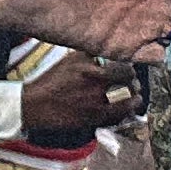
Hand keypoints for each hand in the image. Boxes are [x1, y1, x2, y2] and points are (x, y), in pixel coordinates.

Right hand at [18, 53, 139, 136]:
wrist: (33, 105)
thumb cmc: (49, 82)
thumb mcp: (67, 61)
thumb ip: (88, 56)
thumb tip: (104, 51)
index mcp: (89, 67)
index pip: (122, 66)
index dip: (129, 69)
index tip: (129, 70)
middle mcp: (94, 82)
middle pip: (127, 80)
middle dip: (133, 82)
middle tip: (134, 84)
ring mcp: (95, 100)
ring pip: (126, 98)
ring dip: (135, 98)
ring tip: (137, 97)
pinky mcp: (93, 117)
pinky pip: (117, 114)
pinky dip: (126, 111)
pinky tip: (129, 109)